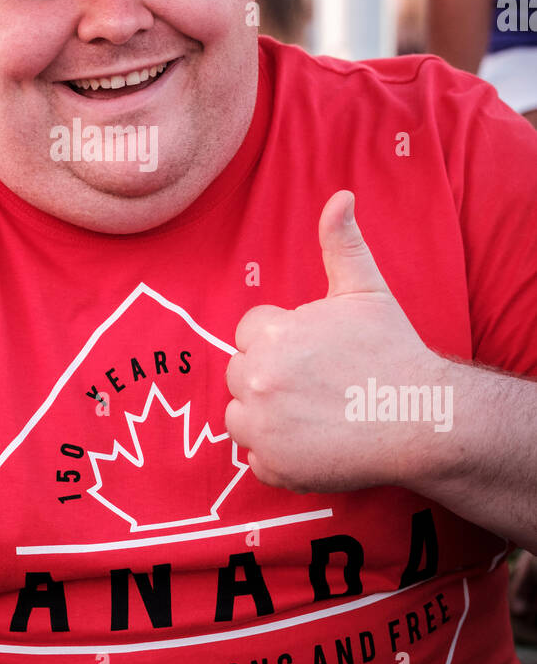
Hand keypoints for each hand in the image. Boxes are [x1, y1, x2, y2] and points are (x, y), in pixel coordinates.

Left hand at [224, 190, 439, 493]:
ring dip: (267, 418)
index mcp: (272, 334)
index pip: (249, 333)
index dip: (282, 342)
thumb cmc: (393, 352)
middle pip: (240, 375)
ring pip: (241, 418)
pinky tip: (317, 443)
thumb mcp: (365, 291)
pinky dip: (281, 456)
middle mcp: (258, 379)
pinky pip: (257, 459)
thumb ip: (341, 243)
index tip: (315, 355)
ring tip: (315, 414)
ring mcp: (262, 427)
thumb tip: (340, 197)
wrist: (421, 419)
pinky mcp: (274, 466)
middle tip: (319, 386)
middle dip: (270, 379)